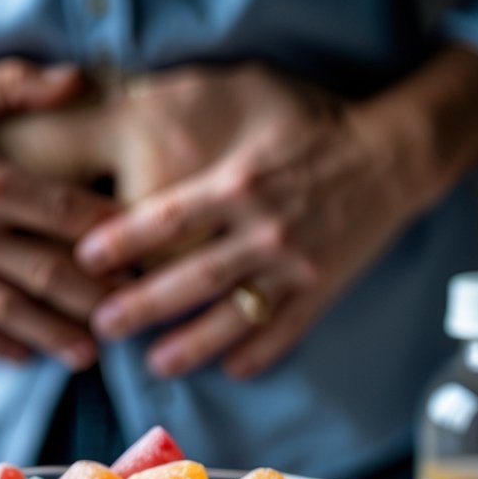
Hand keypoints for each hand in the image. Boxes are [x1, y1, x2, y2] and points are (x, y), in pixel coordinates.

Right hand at [0, 60, 116, 367]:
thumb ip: (20, 87)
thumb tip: (80, 81)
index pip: (65, 212)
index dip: (112, 233)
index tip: (148, 250)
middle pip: (48, 271)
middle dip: (97, 297)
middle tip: (134, 314)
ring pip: (12, 310)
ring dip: (56, 335)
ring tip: (92, 354)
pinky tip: (30, 358)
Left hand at [59, 50, 477, 379]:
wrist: (392, 156)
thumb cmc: (312, 127)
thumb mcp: (254, 107)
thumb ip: (201, 129)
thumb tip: (134, 132)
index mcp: (240, 182)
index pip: (169, 218)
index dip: (123, 241)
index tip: (85, 261)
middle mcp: (264, 228)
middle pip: (192, 277)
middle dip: (142, 306)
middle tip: (103, 326)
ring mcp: (294, 265)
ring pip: (233, 315)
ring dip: (192, 345)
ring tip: (155, 364)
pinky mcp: (321, 290)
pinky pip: (284, 333)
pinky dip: (257, 354)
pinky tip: (229, 371)